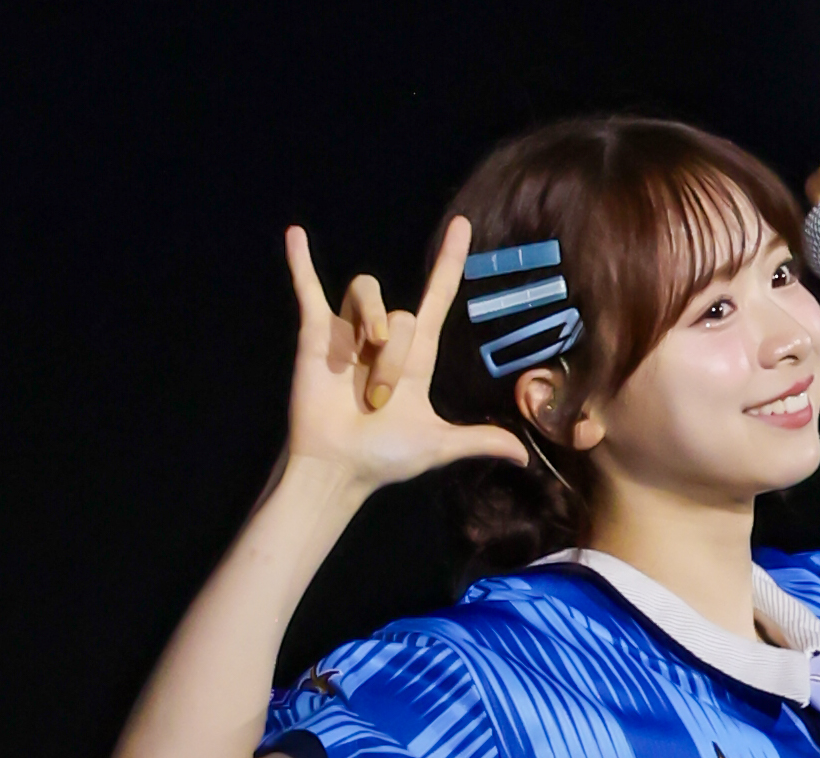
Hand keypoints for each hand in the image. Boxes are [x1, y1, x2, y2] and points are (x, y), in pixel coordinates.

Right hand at [283, 216, 528, 495]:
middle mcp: (385, 337)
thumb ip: (479, 440)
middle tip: (378, 400)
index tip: (464, 226)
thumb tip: (524, 455)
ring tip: (354, 371)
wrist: (339, 468)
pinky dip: (300, 263)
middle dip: (392, 359)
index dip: (450, 262)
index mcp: (416, 356)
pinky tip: (296, 236)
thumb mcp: (438, 446)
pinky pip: (309, 288)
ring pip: (368, 296)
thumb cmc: (384, 458)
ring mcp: (350, 332)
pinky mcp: (317, 333)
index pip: (438, 297)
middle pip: (401, 313)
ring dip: (367, 329)